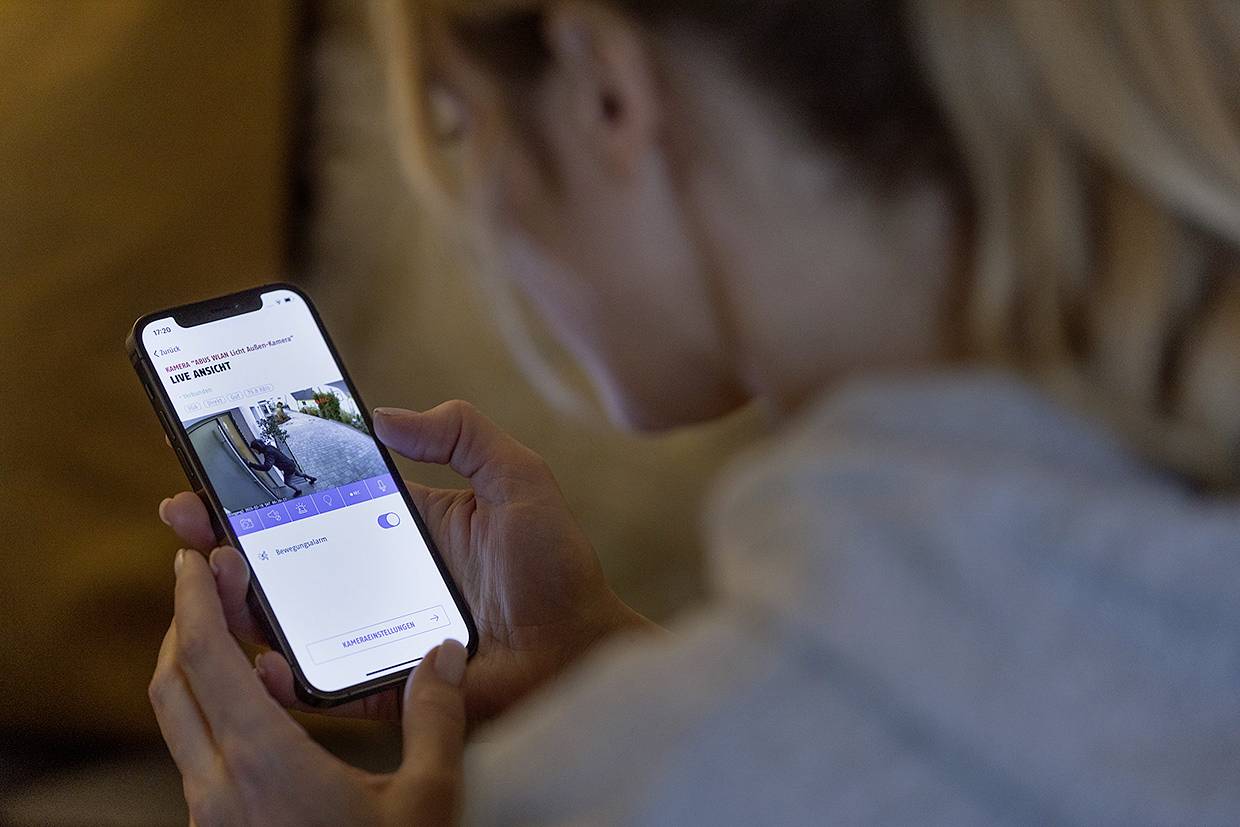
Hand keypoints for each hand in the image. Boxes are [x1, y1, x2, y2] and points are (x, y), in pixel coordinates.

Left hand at [151, 548, 467, 825]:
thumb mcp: (428, 798)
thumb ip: (436, 717)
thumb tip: (443, 653)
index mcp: (263, 766)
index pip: (207, 662)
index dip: (195, 601)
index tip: (195, 556)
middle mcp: (219, 789)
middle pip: (173, 684)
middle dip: (187, 620)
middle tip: (212, 573)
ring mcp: (214, 816)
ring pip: (178, 721)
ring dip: (197, 664)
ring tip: (241, 629)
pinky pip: (199, 753)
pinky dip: (213, 706)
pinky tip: (264, 699)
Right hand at [159, 400, 653, 723]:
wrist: (581, 648)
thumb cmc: (556, 565)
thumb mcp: (517, 478)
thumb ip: (464, 433)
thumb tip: (381, 416)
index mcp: (397, 523)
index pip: (313, 497)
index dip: (261, 482)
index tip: (213, 462)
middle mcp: (372, 576)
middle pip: (279, 555)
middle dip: (221, 534)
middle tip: (183, 512)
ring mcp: (371, 631)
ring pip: (283, 618)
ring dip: (237, 597)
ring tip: (213, 570)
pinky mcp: (381, 685)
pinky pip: (320, 686)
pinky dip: (284, 677)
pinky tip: (264, 658)